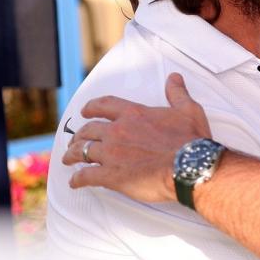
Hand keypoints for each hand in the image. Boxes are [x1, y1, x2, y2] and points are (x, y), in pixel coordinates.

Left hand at [62, 73, 212, 201]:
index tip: (85, 111)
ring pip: (82, 151)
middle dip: (79, 134)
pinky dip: (78, 179)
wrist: (191, 166)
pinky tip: (75, 182)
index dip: (91, 107)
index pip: (104, 106)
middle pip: (88, 130)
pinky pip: (87, 176)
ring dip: (72, 154)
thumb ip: (177, 93)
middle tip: (76, 139)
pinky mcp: (112, 176)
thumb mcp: (188, 110)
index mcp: (133, 114)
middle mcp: (117, 131)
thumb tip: (174, 78)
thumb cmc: (191, 140)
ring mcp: (112, 154)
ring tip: (68, 158)